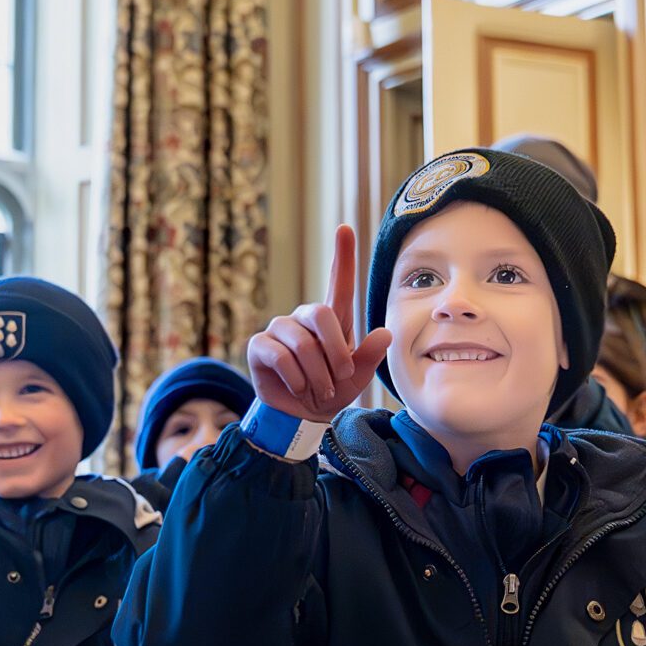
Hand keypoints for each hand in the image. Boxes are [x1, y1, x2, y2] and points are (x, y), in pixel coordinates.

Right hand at [247, 226, 392, 421]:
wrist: (301, 417)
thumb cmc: (331, 392)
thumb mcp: (356, 379)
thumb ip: (370, 357)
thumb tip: (385, 333)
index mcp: (332, 321)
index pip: (339, 283)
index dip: (343, 256)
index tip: (345, 228)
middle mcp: (304, 319)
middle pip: (321, 314)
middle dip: (336, 351)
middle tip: (342, 377)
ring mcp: (279, 330)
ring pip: (302, 343)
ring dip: (318, 374)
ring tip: (321, 390)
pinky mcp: (259, 347)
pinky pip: (282, 357)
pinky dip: (297, 379)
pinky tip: (298, 388)